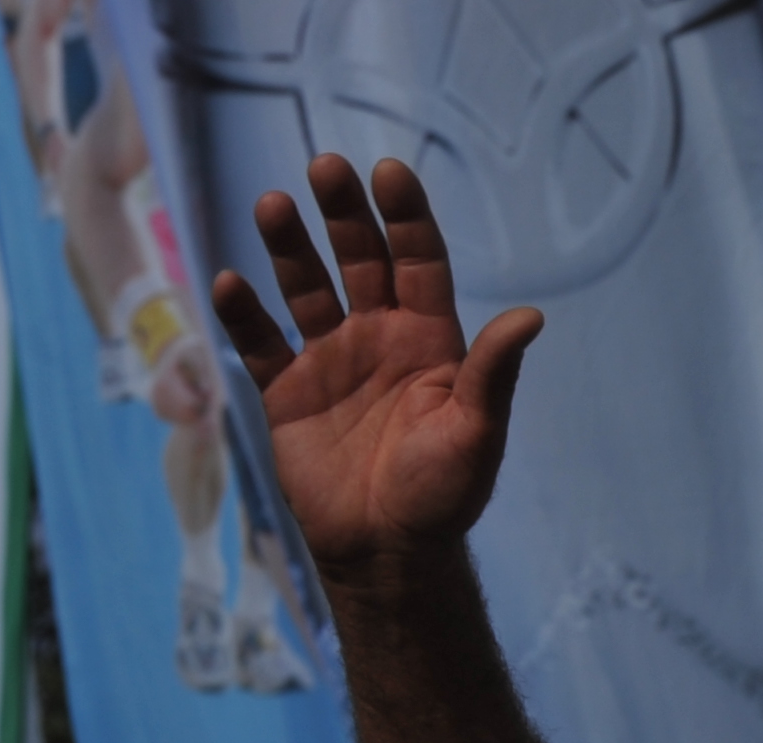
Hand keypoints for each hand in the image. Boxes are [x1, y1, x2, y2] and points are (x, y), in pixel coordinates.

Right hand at [208, 156, 541, 577]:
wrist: (388, 553)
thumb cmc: (442, 497)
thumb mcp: (475, 433)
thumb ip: (492, 374)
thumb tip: (531, 317)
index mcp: (431, 342)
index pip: (418, 263)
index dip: (406, 218)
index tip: (389, 172)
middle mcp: (379, 339)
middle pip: (360, 260)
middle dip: (344, 215)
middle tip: (326, 167)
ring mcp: (331, 361)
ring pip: (306, 289)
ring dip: (289, 248)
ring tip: (272, 204)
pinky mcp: (288, 392)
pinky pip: (260, 344)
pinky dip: (244, 315)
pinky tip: (231, 283)